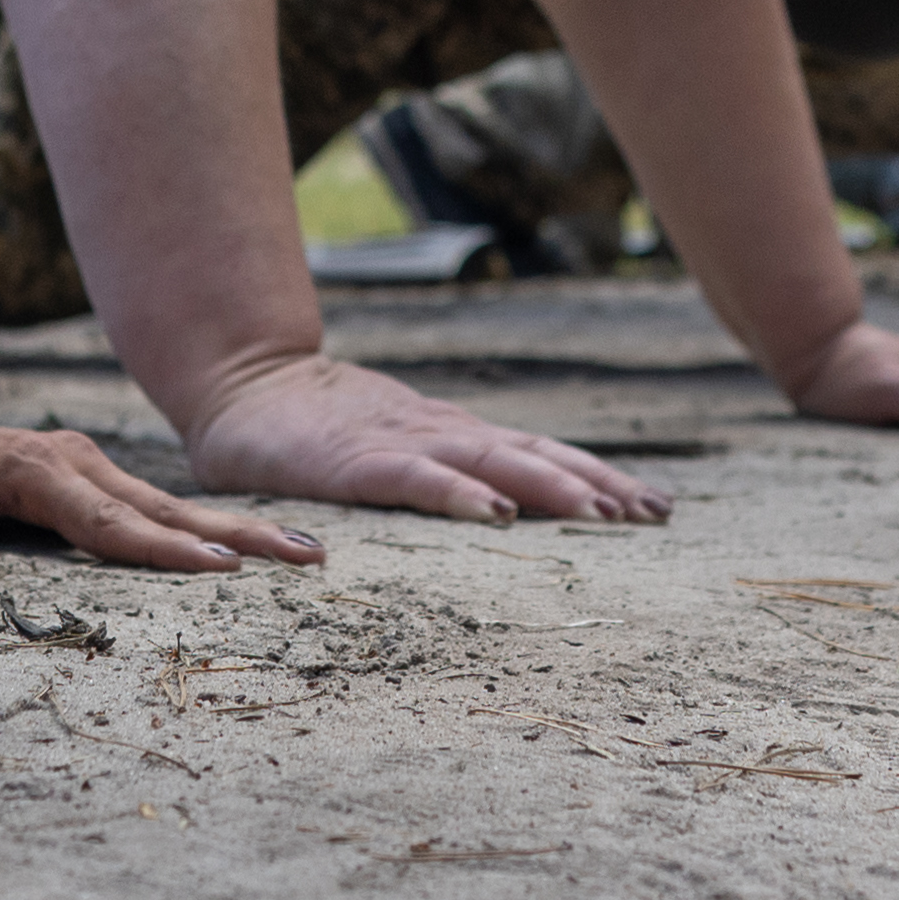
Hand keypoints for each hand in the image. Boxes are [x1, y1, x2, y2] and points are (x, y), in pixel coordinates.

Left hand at [0, 400, 322, 574]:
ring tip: (305, 552)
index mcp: (29, 468)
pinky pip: (151, 508)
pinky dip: (203, 528)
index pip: (103, 519)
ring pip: (167, 505)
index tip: (220, 573)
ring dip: (234, 530)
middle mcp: (70, 460)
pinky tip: (247, 547)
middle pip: (161, 507)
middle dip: (234, 534)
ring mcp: (83, 466)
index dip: (159, 549)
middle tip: (306, 557)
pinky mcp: (86, 479)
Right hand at [181, 352, 671, 525]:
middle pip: (534, 455)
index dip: (599, 476)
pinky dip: (458, 494)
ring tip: (601, 514)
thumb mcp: (396, 449)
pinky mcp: (355, 462)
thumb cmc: (316, 430)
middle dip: (597, 483)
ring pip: (489, 463)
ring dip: (548, 486)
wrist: (242, 385)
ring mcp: (400, 443)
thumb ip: (442, 471)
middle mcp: (441, 434)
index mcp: (453, 437)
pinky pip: (415, 480)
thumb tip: (505, 506)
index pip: (541, 453)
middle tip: (654, 514)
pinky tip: (495, 513)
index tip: (656, 507)